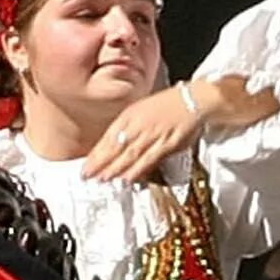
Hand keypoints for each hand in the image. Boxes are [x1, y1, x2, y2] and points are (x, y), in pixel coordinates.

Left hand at [83, 83, 208, 185]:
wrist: (194, 100)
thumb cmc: (168, 105)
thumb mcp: (141, 111)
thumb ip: (127, 128)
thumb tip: (114, 146)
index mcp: (130, 116)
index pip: (108, 137)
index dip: (96, 154)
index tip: (85, 167)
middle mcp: (139, 124)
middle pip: (116, 147)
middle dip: (100, 163)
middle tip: (87, 176)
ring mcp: (153, 134)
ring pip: (130, 154)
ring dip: (115, 168)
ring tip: (103, 179)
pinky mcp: (167, 144)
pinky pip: (150, 158)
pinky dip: (138, 169)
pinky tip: (128, 178)